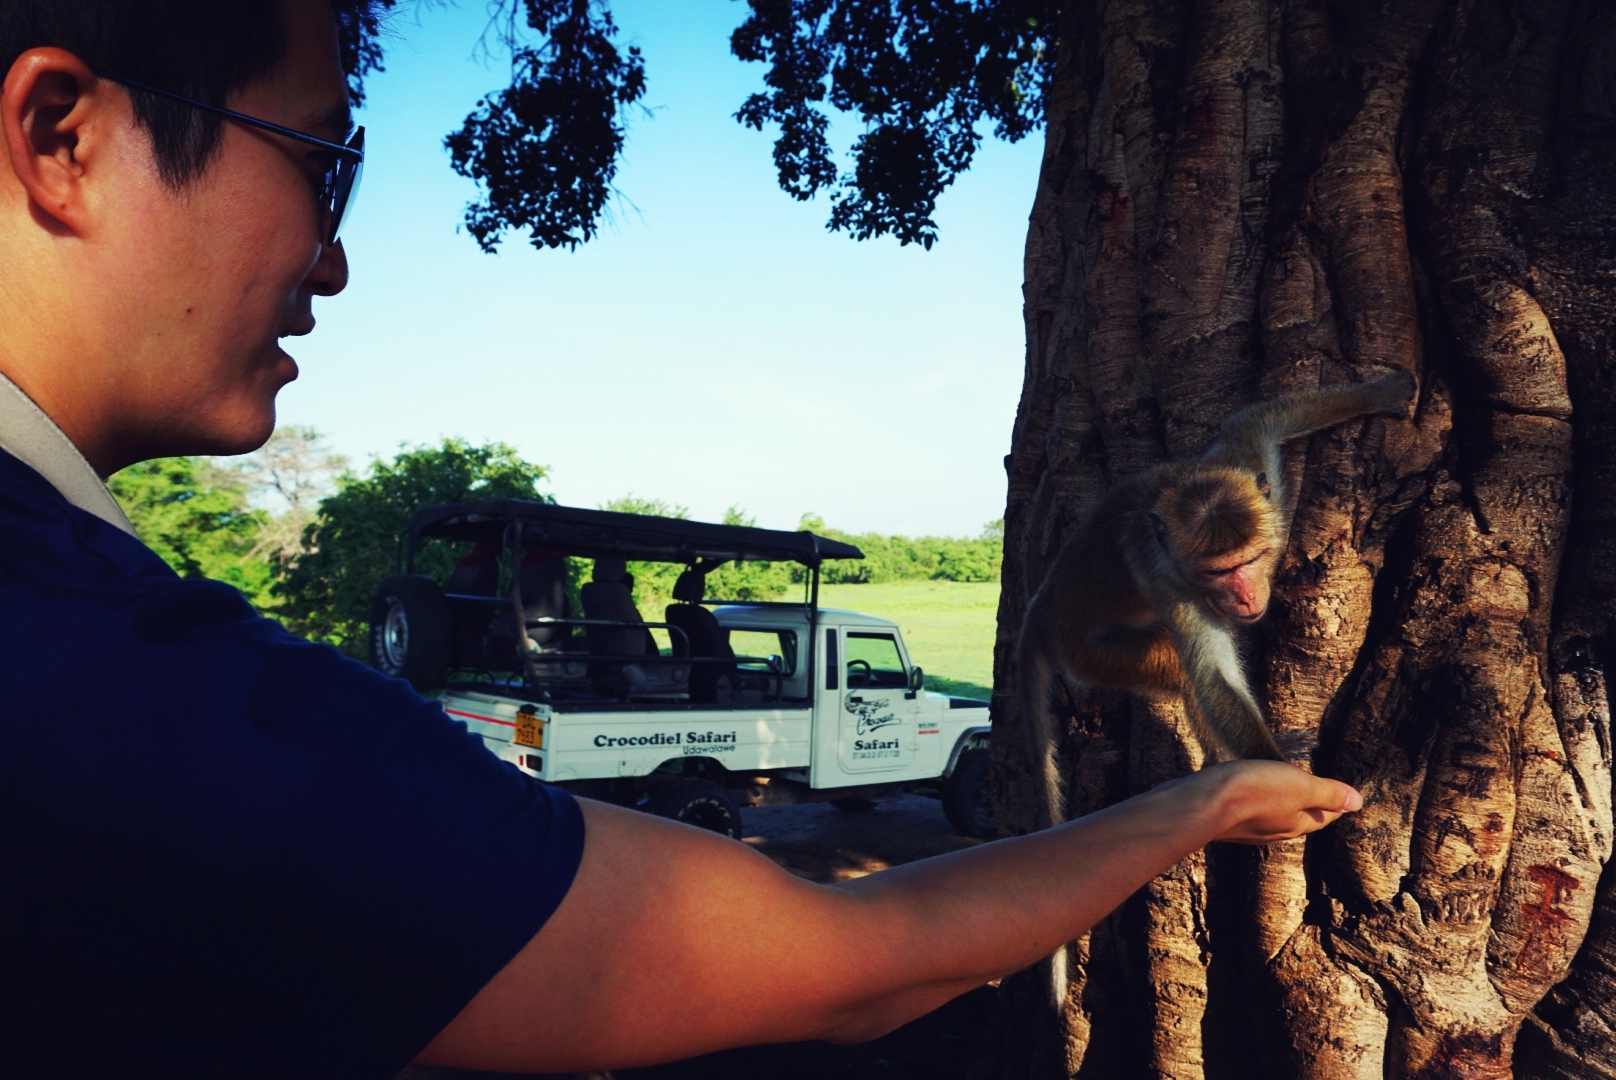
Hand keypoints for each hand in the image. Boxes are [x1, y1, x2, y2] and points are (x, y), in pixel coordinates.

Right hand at [1181, 759, 1361, 843]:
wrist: (1200, 804)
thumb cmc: (1253, 792)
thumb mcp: (1299, 786)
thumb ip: (1328, 793)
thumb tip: (1358, 803)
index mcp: (1298, 824)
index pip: (1326, 815)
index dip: (1335, 802)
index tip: (1340, 792)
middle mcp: (1276, 831)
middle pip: (1300, 818)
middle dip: (1309, 804)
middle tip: (1315, 787)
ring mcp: (1249, 828)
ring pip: (1273, 815)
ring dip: (1280, 802)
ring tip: (1282, 786)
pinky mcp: (1226, 820)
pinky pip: (1249, 811)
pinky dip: (1255, 800)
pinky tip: (1248, 790)